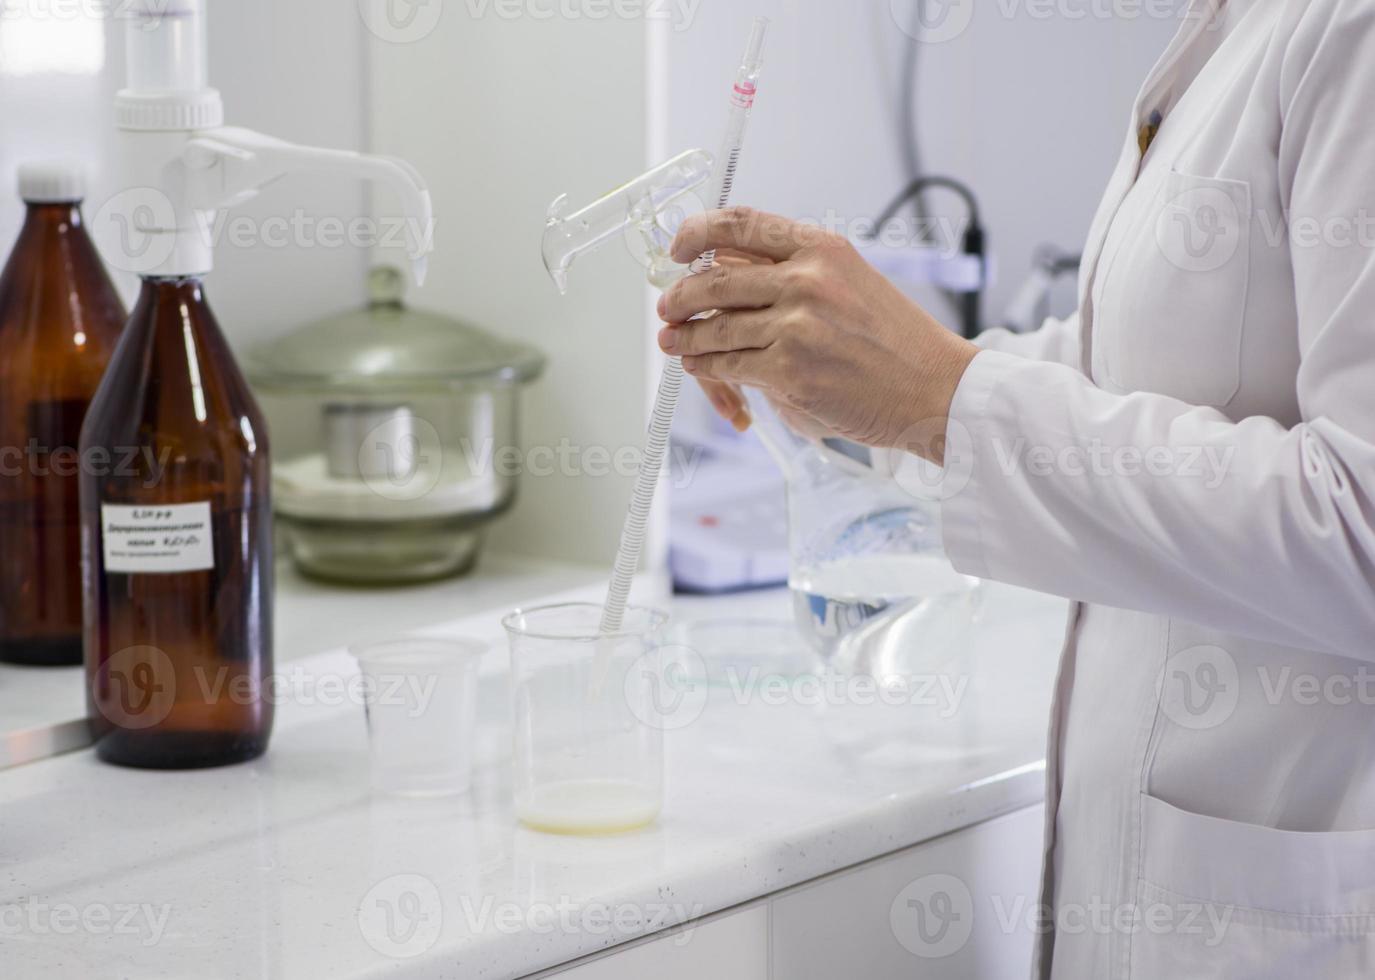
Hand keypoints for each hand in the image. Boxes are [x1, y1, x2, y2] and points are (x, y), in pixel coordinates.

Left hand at [657, 207, 978, 462]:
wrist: (934, 389)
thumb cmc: (896, 343)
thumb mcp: (851, 282)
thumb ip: (796, 273)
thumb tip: (728, 272)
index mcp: (822, 248)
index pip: (740, 224)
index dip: (696, 232)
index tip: (679, 248)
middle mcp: (807, 279)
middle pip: (715, 279)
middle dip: (680, 296)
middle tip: (669, 307)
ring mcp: (796, 325)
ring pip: (716, 327)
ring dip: (686, 338)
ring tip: (674, 342)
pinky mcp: (789, 370)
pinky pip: (729, 364)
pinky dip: (708, 367)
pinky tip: (700, 365)